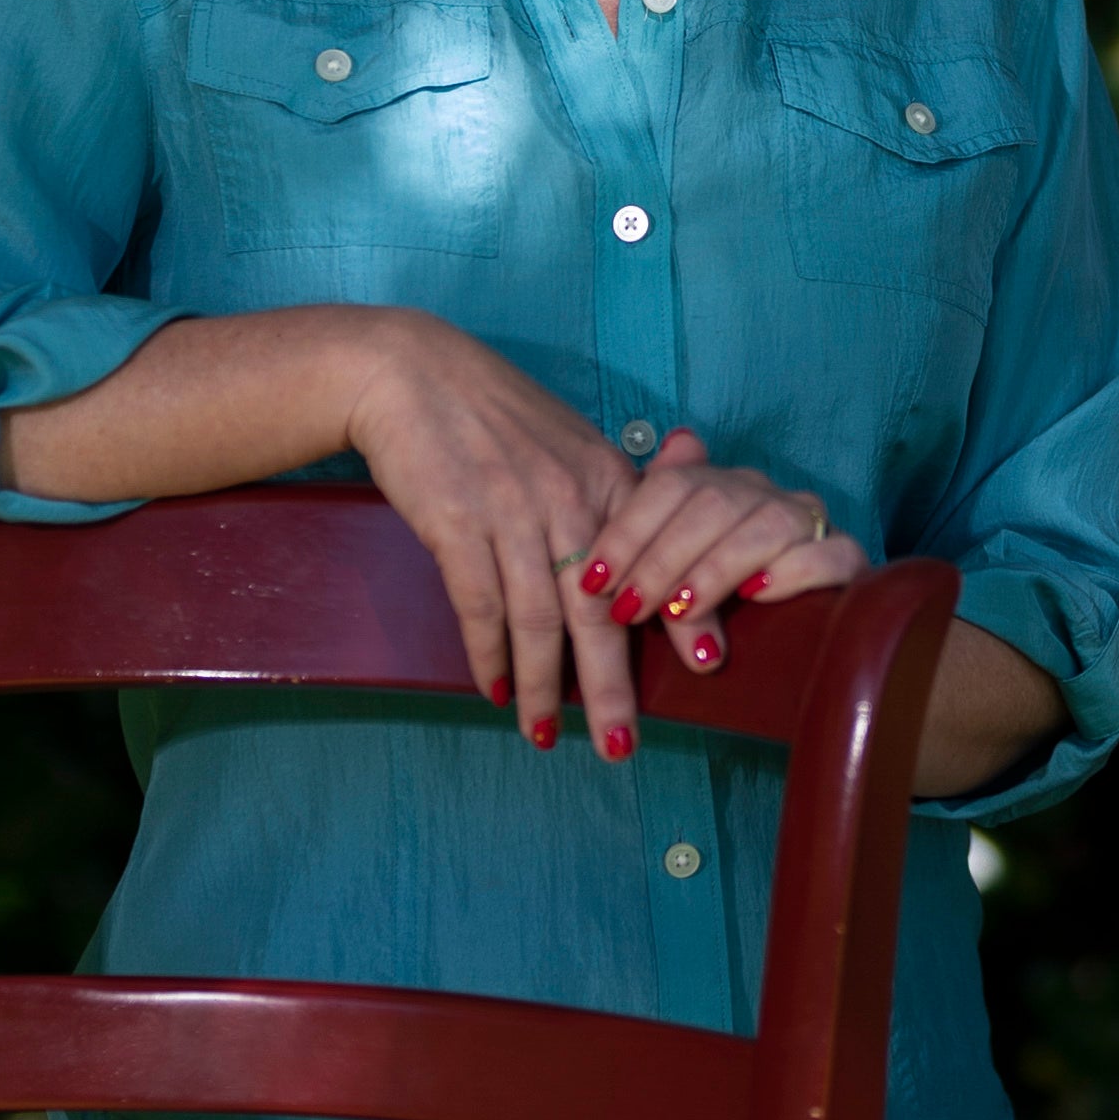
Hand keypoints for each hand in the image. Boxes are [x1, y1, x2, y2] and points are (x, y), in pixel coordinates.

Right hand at [339, 315, 651, 759]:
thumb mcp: (571, 444)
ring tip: (543, 734)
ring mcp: (512, 511)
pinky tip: (494, 688)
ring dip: (541, 686)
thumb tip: (640, 568)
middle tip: (619, 745)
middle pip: (599, 611)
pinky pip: (479, 605)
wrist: (413, 374)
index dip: (681, 618)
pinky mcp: (457, 523)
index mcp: (608, 479)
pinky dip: (487, 653)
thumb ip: (609, 501)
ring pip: (537, 620)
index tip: (705, 668)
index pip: (655, 562)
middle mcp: (570, 497)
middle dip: (612, 686)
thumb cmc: (495, 416)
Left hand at [576, 431, 867, 686]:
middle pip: (712, 501)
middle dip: (662, 559)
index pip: (670, 485)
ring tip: (680, 610)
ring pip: (766, 523)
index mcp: (717, 485)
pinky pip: (828, 552)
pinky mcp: (847, 559)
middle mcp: (762, 494)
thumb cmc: (714, 599)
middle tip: (629, 609)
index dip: (628, 531)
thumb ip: (655, 520)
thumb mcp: (671, 570)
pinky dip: (790, 572)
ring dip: (714, 570)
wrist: (791, 635)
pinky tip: (756, 596)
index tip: (593, 581)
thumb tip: (675, 442)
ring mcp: (808, 522)